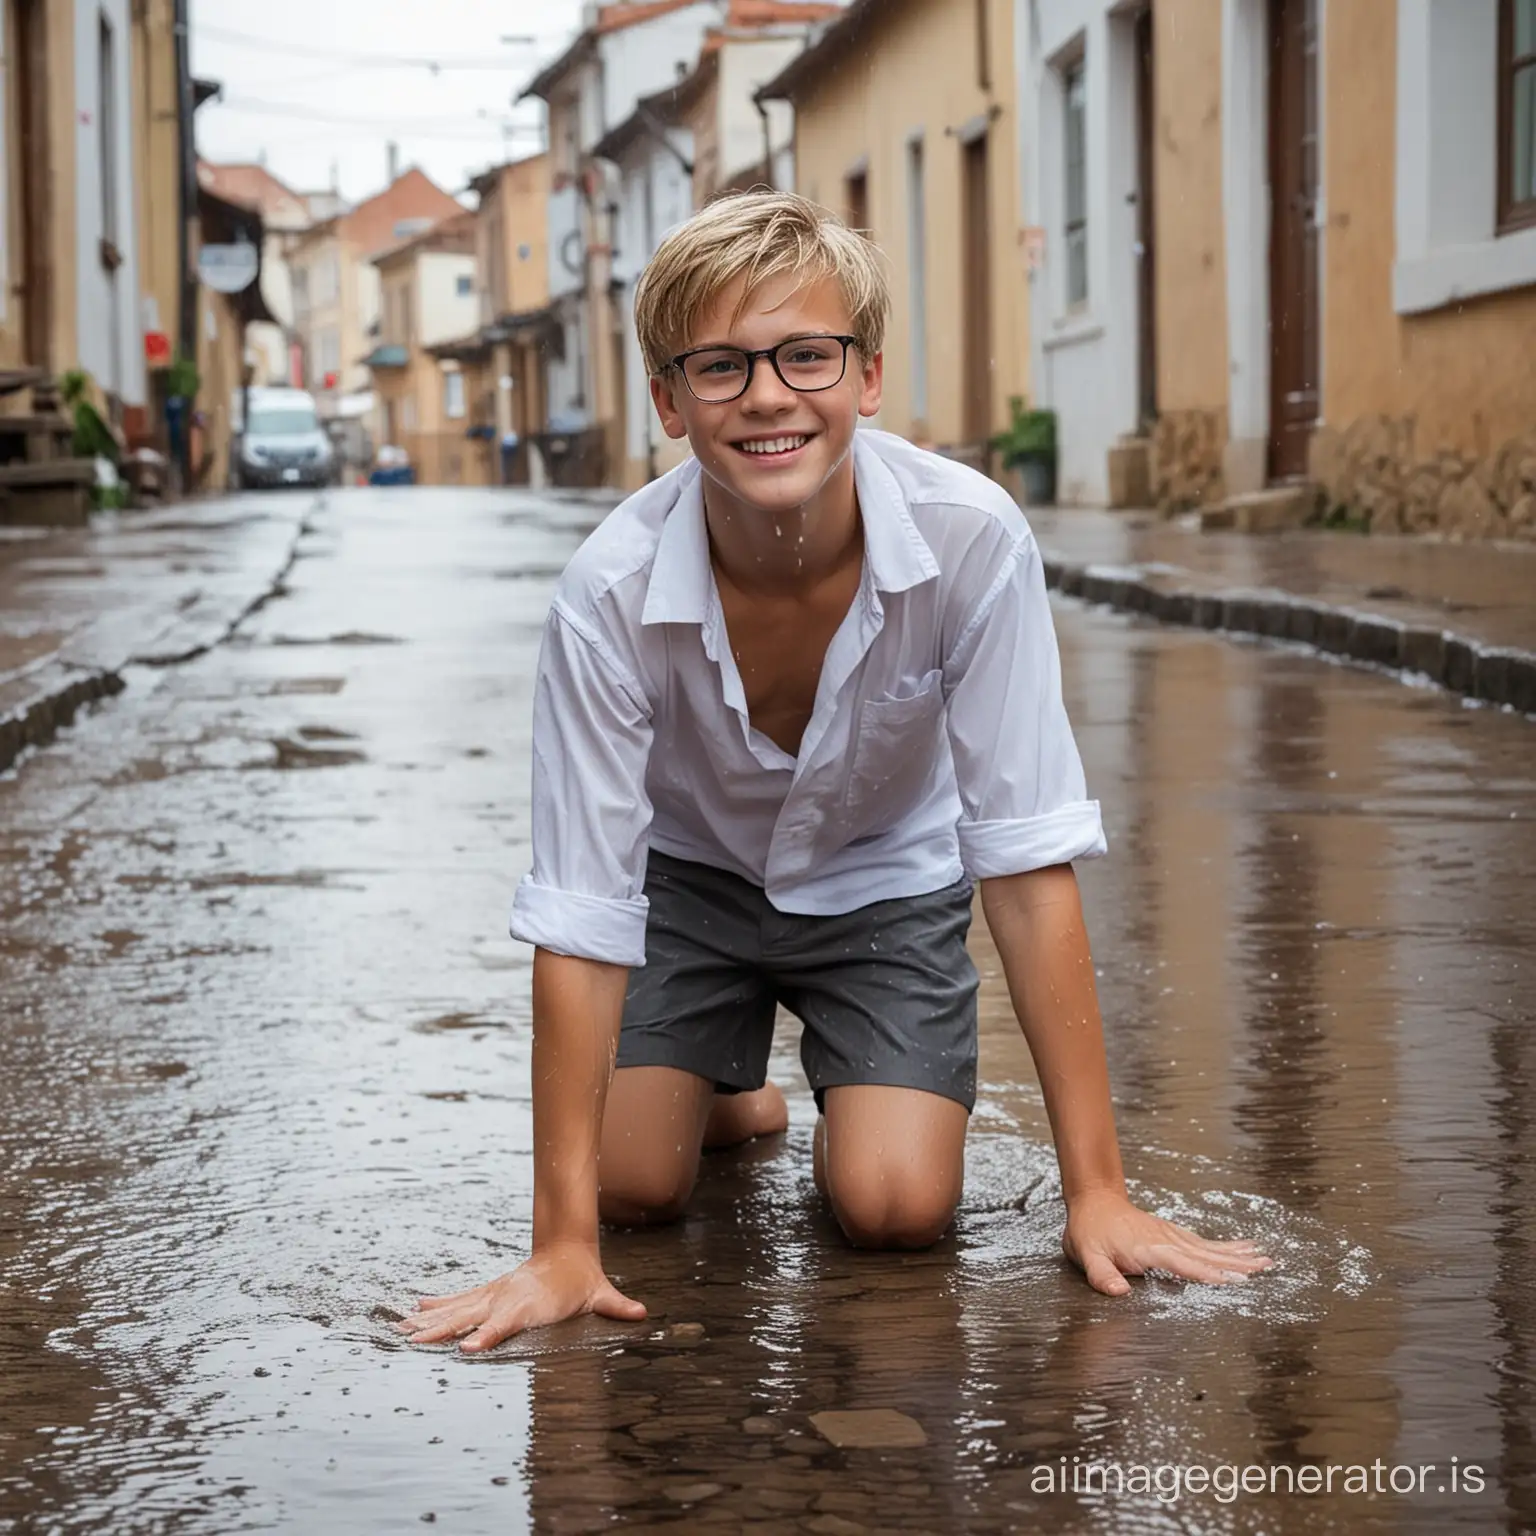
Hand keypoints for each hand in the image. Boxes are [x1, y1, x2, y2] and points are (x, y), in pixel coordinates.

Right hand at [395, 1242, 646, 1352]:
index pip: (505, 1322)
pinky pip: (459, 1300)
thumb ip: (617, 1305)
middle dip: (442, 1331)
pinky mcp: (488, 1293)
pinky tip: (415, 1310)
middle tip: (414, 1344)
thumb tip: (642, 1311)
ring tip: (402, 1331)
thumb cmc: (583, 1281)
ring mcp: (494, 1294)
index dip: (487, 1335)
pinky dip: (437, 1306)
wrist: (567, 1250)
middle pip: (471, 1317)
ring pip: (458, 1309)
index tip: (466, 1349)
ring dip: (430, 1322)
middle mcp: (506, 1297)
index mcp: (528, 1302)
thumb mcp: (601, 1293)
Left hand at [1062, 1187, 1272, 1295]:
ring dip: (1237, 1254)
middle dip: (1236, 1262)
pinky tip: (1241, 1248)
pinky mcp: (1172, 1233)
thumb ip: (1101, 1275)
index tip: (1237, 1280)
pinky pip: (1202, 1242)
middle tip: (1267, 1265)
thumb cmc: (1089, 1230)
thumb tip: (1119, 1293)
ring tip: (1265, 1258)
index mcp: (1149, 1249)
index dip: (1209, 1274)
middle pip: (1206, 1255)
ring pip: (1209, 1248)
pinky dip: (1224, 1246)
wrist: (1094, 1200)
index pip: (1184, 1265)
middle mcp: (1166, 1240)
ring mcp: (1171, 1235)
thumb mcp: (1086, 1255)